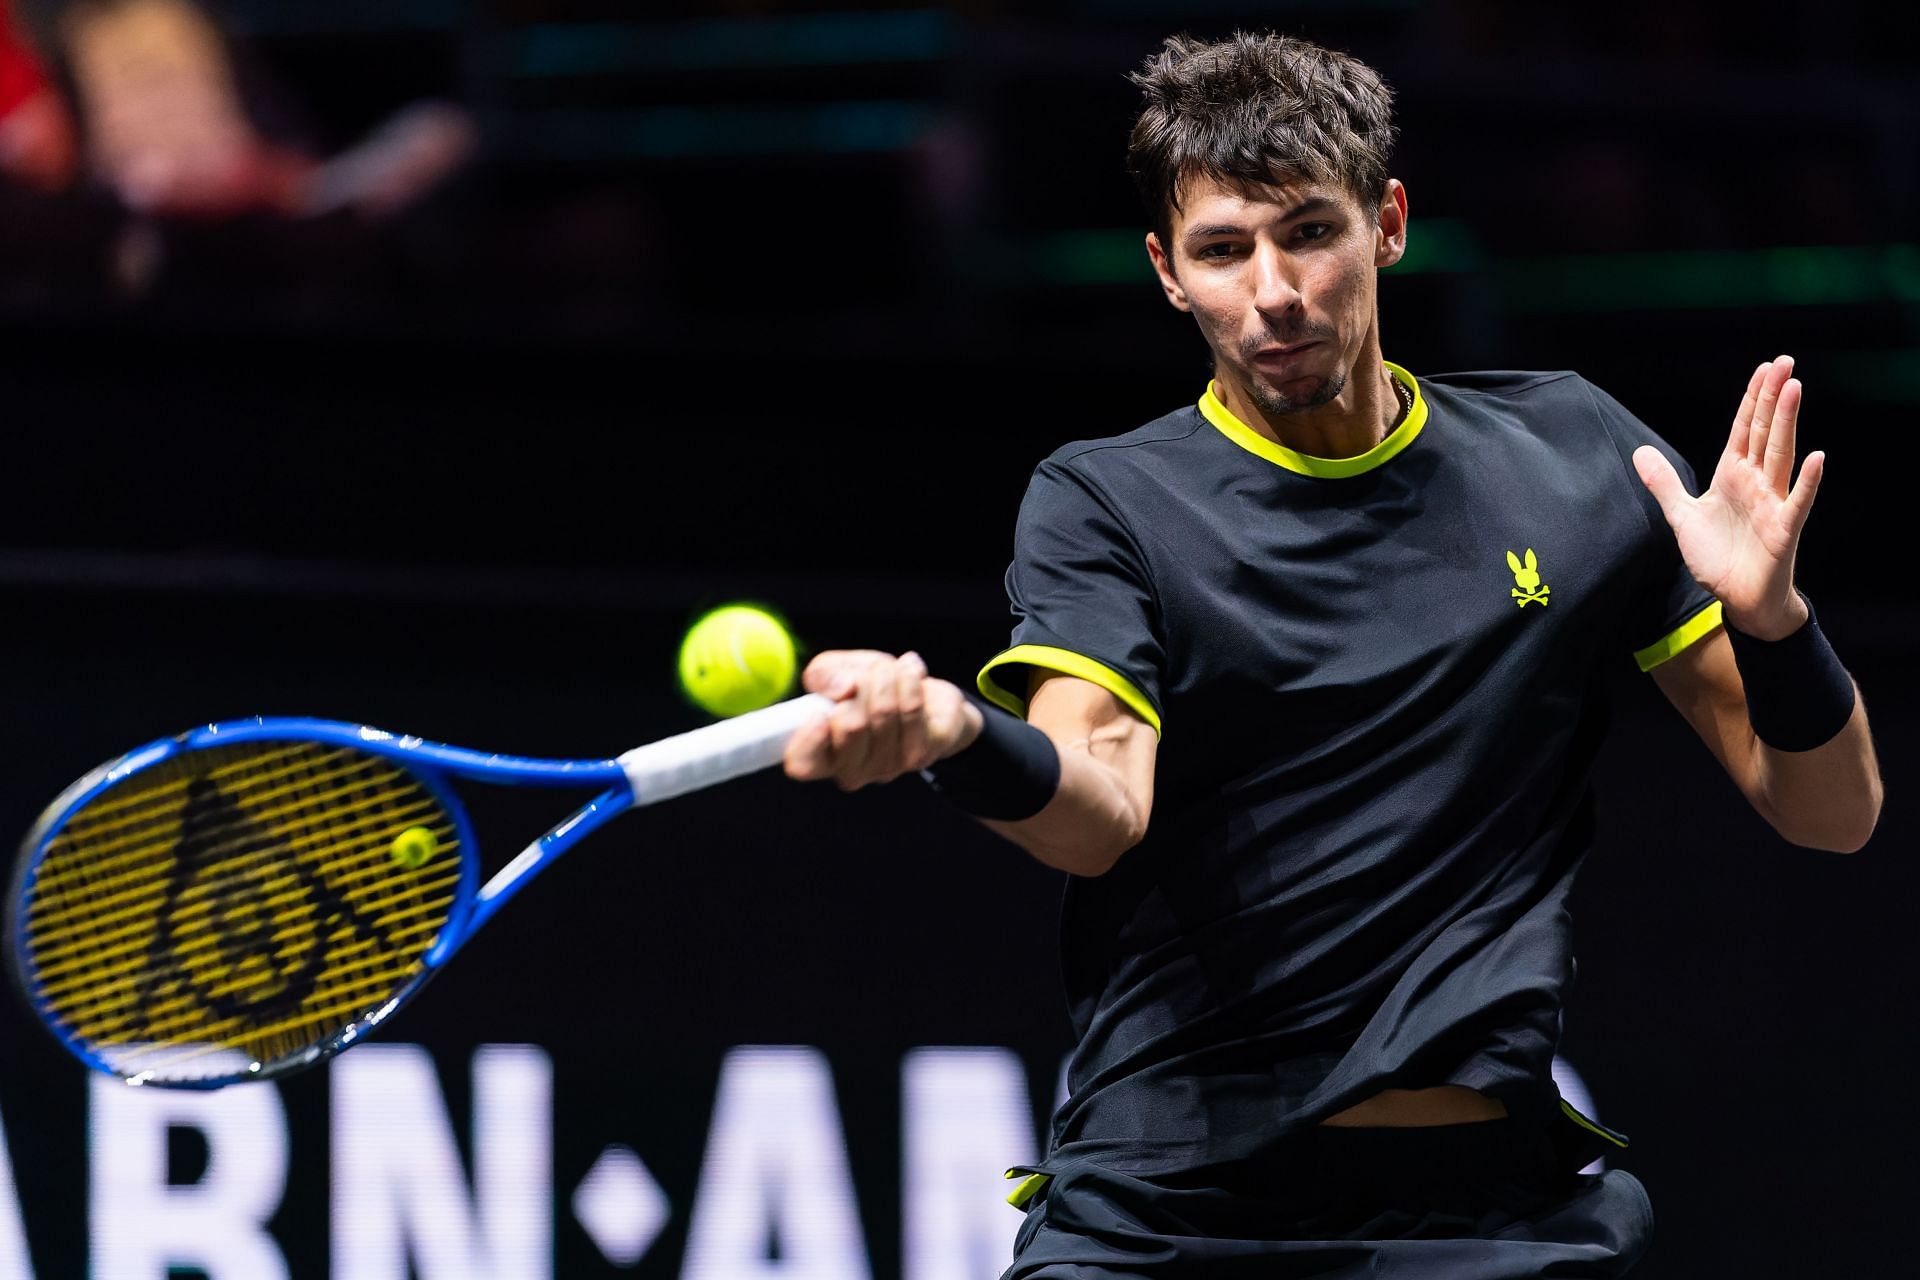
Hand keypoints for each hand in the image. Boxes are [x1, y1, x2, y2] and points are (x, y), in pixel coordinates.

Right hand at [782, 650, 983, 790]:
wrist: (919, 689)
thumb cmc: (868, 686)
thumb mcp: (835, 670)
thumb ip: (825, 675)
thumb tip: (843, 689)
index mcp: (821, 755)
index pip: (803, 763)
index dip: (809, 740)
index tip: (819, 713)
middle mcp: (851, 771)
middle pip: (851, 726)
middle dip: (861, 683)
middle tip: (868, 674)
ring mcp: (886, 768)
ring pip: (884, 712)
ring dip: (887, 677)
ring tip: (890, 670)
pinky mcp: (920, 756)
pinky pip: (911, 709)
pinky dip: (910, 681)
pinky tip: (910, 674)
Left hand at [1633, 355, 1822, 639]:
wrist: (1738, 598)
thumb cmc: (1718, 556)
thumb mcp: (1683, 516)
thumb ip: (1664, 484)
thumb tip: (1639, 452)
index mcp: (1733, 475)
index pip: (1744, 429)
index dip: (1752, 399)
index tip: (1765, 368)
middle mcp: (1756, 482)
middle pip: (1765, 432)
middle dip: (1773, 397)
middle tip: (1785, 362)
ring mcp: (1773, 503)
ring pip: (1781, 455)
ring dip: (1787, 422)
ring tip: (1794, 388)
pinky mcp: (1783, 529)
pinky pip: (1798, 501)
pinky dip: (1807, 480)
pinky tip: (1816, 456)